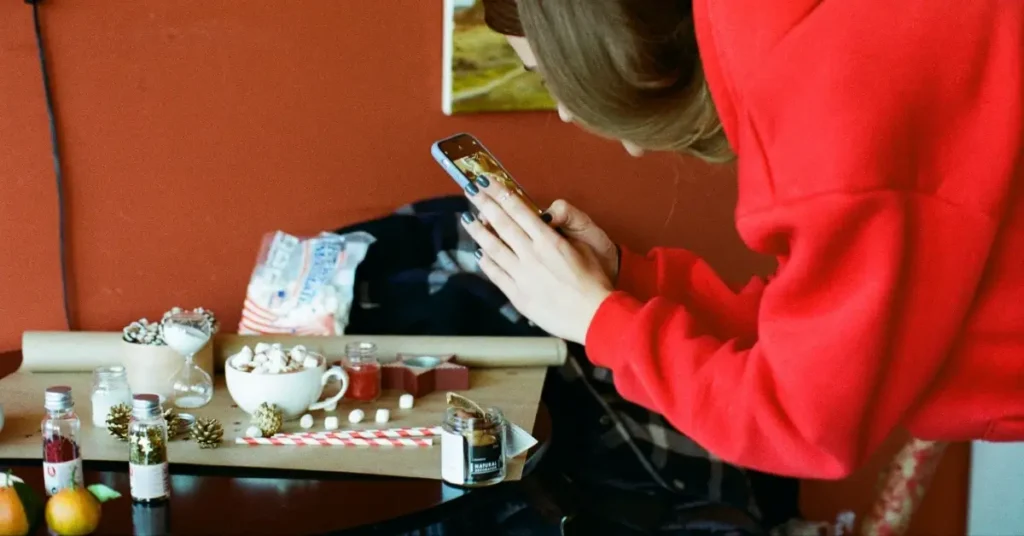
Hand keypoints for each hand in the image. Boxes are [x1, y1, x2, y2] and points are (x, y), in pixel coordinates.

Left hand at [461, 177, 613, 343]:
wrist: (593, 315)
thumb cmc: (593, 281)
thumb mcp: (584, 246)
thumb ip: (561, 230)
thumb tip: (544, 219)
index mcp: (548, 240)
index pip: (518, 209)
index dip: (500, 193)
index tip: (487, 181)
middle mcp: (531, 254)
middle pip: (502, 224)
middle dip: (484, 204)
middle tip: (470, 190)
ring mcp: (522, 275)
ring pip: (493, 248)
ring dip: (479, 232)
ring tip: (467, 220)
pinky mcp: (518, 295)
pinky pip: (496, 274)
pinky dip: (485, 262)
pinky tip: (479, 253)